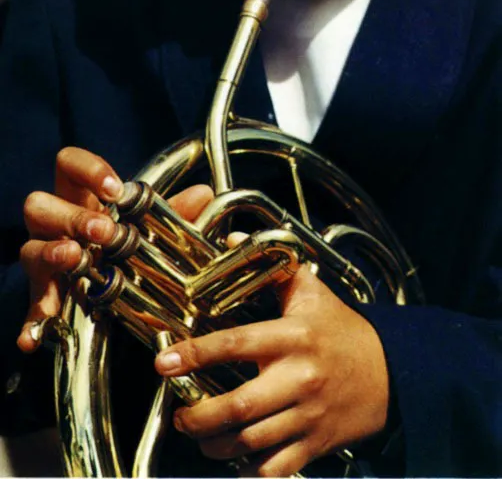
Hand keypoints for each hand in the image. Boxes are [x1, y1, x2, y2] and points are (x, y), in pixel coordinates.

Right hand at [17, 146, 212, 351]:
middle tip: (104, 231)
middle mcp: (53, 224)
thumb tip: (203, 195)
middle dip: (72, 216)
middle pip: (40, 204)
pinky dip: (33, 319)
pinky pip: (31, 308)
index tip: (115, 189)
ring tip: (75, 259)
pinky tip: (37, 332)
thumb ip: (173, 212)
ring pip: (30, 248)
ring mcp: (43, 258)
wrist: (100, 288)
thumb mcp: (147, 227)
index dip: (88, 170)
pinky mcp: (43, 296)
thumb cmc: (121, 245)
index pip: (69, 165)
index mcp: (79, 198)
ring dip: (52, 253)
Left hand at [155, 265, 388, 476]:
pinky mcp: (315, 444)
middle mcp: (298, 378)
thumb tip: (232, 239)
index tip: (165, 361)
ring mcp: (307, 415)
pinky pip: (276, 469)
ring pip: (251, 442)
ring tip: (200, 436)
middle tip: (181, 414)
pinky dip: (249, 471)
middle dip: (199, 416)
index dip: (196, 353)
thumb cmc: (342, 330)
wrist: (391, 372)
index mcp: (293, 337)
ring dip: (215, 446)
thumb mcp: (312, 291)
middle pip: (239, 405)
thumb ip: (273, 266)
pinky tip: (236, 458)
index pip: (237, 343)